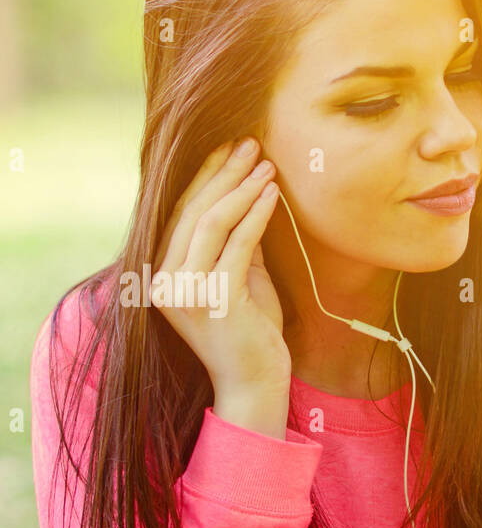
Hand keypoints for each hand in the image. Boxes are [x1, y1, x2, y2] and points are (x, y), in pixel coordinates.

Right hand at [152, 137, 291, 399]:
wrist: (256, 385)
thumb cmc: (252, 335)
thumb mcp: (241, 279)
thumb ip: (236, 243)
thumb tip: (247, 196)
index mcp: (163, 276)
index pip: (181, 214)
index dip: (206, 177)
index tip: (230, 148)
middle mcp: (165, 282)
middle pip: (193, 211)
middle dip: (224, 172)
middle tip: (251, 143)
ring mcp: (185, 292)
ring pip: (210, 222)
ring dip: (241, 187)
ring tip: (266, 163)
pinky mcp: (214, 300)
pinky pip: (236, 244)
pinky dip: (256, 214)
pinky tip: (273, 194)